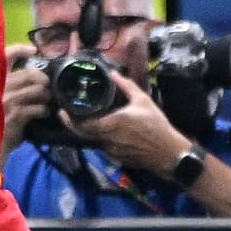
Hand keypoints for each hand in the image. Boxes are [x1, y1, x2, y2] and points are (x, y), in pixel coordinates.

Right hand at [1, 43, 49, 157]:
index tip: (33, 51)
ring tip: (47, 101)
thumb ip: (3, 88)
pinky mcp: (16, 115)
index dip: (21, 49)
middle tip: (46, 86)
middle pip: (30, 74)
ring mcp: (8, 100)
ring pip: (38, 90)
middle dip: (42, 80)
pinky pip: (38, 108)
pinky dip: (44, 110)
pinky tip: (44, 113)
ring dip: (46, 95)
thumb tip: (26, 79)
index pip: (5, 56)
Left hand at [64, 69, 185, 174]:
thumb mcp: (143, 100)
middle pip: (82, 133)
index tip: (62, 111)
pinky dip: (99, 138)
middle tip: (66, 115)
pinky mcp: (116, 157)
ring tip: (83, 119)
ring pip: (92, 140)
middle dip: (72, 124)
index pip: (82, 125)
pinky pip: (103, 146)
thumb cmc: (156, 125)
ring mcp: (110, 150)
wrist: (168, 152)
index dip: (69, 120)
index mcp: (110, 124)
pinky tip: (102, 130)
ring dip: (87, 131)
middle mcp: (106, 139)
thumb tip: (113, 73)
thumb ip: (126, 86)